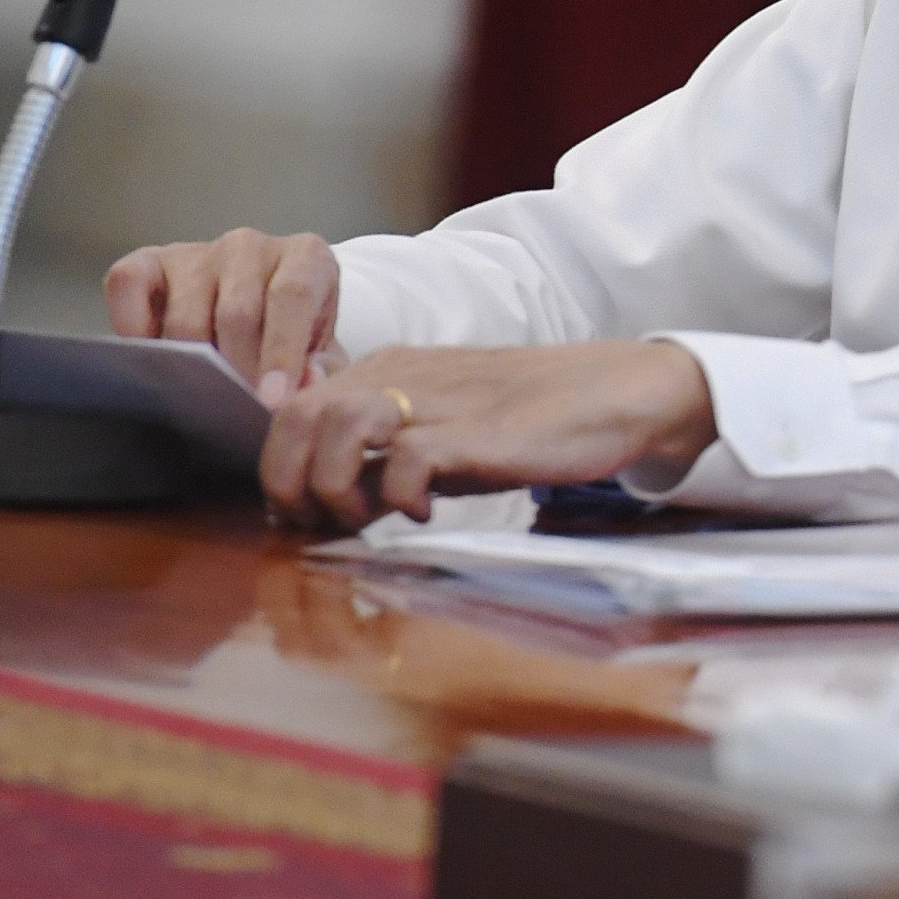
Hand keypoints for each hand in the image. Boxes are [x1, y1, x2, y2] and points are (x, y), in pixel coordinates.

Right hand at [105, 230, 341, 404]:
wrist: (257, 311)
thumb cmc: (293, 333)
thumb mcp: (322, 350)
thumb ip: (322, 369)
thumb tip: (305, 383)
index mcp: (305, 257)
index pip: (292, 297)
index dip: (281, 353)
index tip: (270, 400)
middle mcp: (250, 246)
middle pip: (237, 312)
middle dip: (237, 370)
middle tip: (235, 411)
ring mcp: (196, 251)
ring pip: (186, 314)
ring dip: (191, 365)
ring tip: (202, 397)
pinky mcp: (149, 261)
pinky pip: (127, 285)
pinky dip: (132, 327)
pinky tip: (154, 362)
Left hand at [259, 342, 718, 530]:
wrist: (617, 392)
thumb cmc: (532, 420)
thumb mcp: (445, 431)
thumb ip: (388, 454)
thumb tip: (333, 504)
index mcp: (385, 372)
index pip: (292, 410)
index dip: (282, 468)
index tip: (306, 514)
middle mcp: (399, 377)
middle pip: (296, 417)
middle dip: (289, 482)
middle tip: (320, 526)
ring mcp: (436, 401)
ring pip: (334, 426)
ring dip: (331, 486)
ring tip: (361, 520)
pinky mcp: (475, 432)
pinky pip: (405, 459)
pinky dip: (398, 496)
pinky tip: (424, 514)